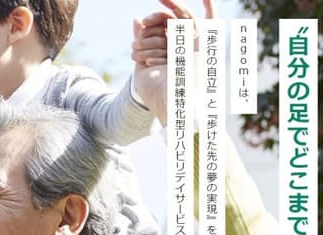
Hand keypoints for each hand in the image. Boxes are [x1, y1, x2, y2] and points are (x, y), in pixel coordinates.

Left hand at [132, 0, 215, 124]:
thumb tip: (136, 19)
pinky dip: (209, 8)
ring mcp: (194, 45)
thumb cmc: (157, 95)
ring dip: (173, 5)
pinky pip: (210, 23)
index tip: (139, 31)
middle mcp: (182, 48)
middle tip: (147, 17)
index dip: (149, 27)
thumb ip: (141, 42)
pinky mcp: (205, 46)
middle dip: (158, 17)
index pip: (159, 30)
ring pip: (183, 18)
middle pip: (171, 22)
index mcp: (167, 53)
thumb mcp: (141, 66)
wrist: (173, 110)